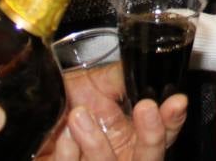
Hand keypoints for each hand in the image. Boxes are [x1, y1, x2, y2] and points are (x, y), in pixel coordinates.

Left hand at [43, 62, 186, 160]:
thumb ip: (119, 79)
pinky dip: (68, 153)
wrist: (39, 128)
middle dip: (152, 133)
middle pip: (150, 155)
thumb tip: (137, 64)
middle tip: (145, 108)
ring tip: (79, 116)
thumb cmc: (73, 105)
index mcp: (136, 135)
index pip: (165, 131)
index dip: (173, 118)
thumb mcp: (97, 86)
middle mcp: (125, 156)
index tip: (176, 101)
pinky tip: (62, 136)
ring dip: (95, 142)